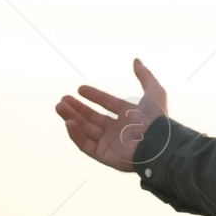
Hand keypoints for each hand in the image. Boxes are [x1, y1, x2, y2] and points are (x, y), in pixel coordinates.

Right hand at [54, 58, 169, 172]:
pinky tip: (68, 122)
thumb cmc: (156, 119)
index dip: (94, 96)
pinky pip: (85, 144)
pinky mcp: (103, 155)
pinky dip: (75, 134)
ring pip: (85, 129)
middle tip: (63, 99)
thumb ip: (145, 76)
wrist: (156, 144)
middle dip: (77, 108)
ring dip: (71, 117)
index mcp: (129, 115)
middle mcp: (119, 129)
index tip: (80, 88)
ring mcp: (110, 143)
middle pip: (92, 117)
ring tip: (59, 106)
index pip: (108, 104)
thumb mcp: (154, 92)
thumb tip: (137, 60)